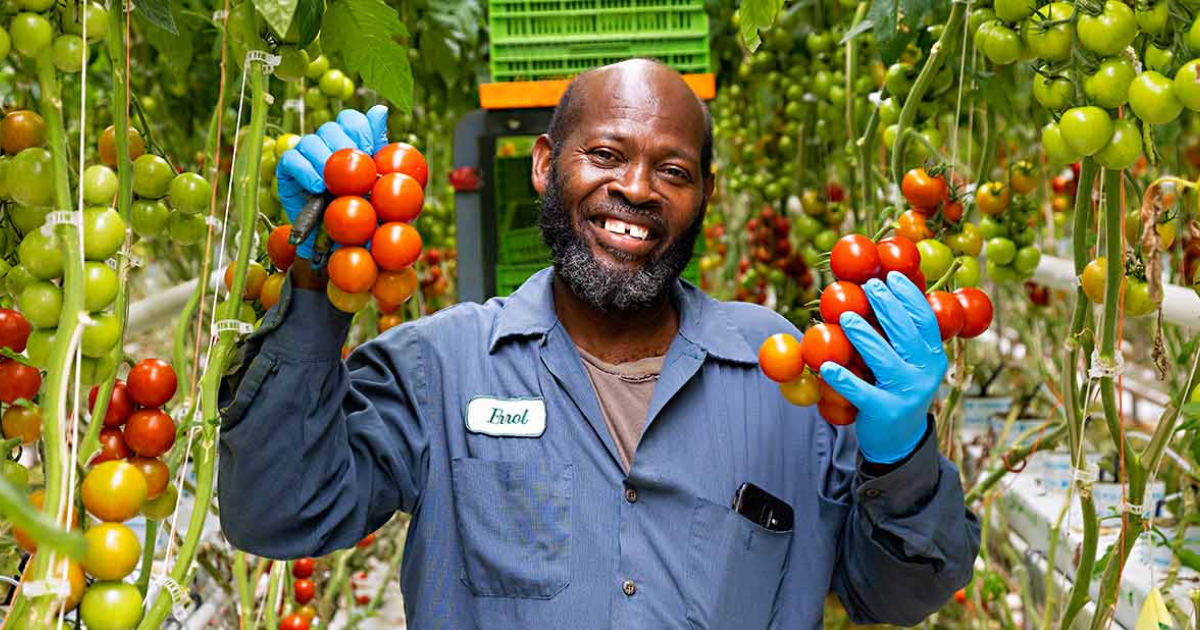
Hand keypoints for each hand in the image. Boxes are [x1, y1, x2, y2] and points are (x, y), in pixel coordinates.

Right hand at [276, 106, 388, 258]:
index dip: (360, 128)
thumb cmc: (369, 214)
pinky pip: (292, 159)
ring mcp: (307, 154)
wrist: (344, 242)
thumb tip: (380, 110)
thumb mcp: (383, 185)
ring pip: (311, 141)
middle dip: (343, 145)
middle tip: (352, 168)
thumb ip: (382, 149)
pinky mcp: (289, 168)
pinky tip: (317, 184)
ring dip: (324, 159)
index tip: (369, 149)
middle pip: (332, 128)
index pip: (352, 120)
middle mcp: (329, 143)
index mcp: (353, 142)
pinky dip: (304, 169)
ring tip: (332, 182)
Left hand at [820, 271, 947, 463]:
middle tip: (868, 286)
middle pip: (906, 333)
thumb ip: (899, 335)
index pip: (925, 320)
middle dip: (887, 306)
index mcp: (933, 356)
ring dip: (863, 336)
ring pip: (884, 359)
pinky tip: (826, 365)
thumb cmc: (897, 388)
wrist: (899, 439)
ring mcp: (907, 393)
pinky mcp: (885, 411)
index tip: (892, 276)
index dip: (909, 296)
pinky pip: (861, 392)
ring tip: (845, 317)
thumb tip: (881, 293)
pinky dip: (843, 379)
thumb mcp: (907, 362)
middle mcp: (926, 373)